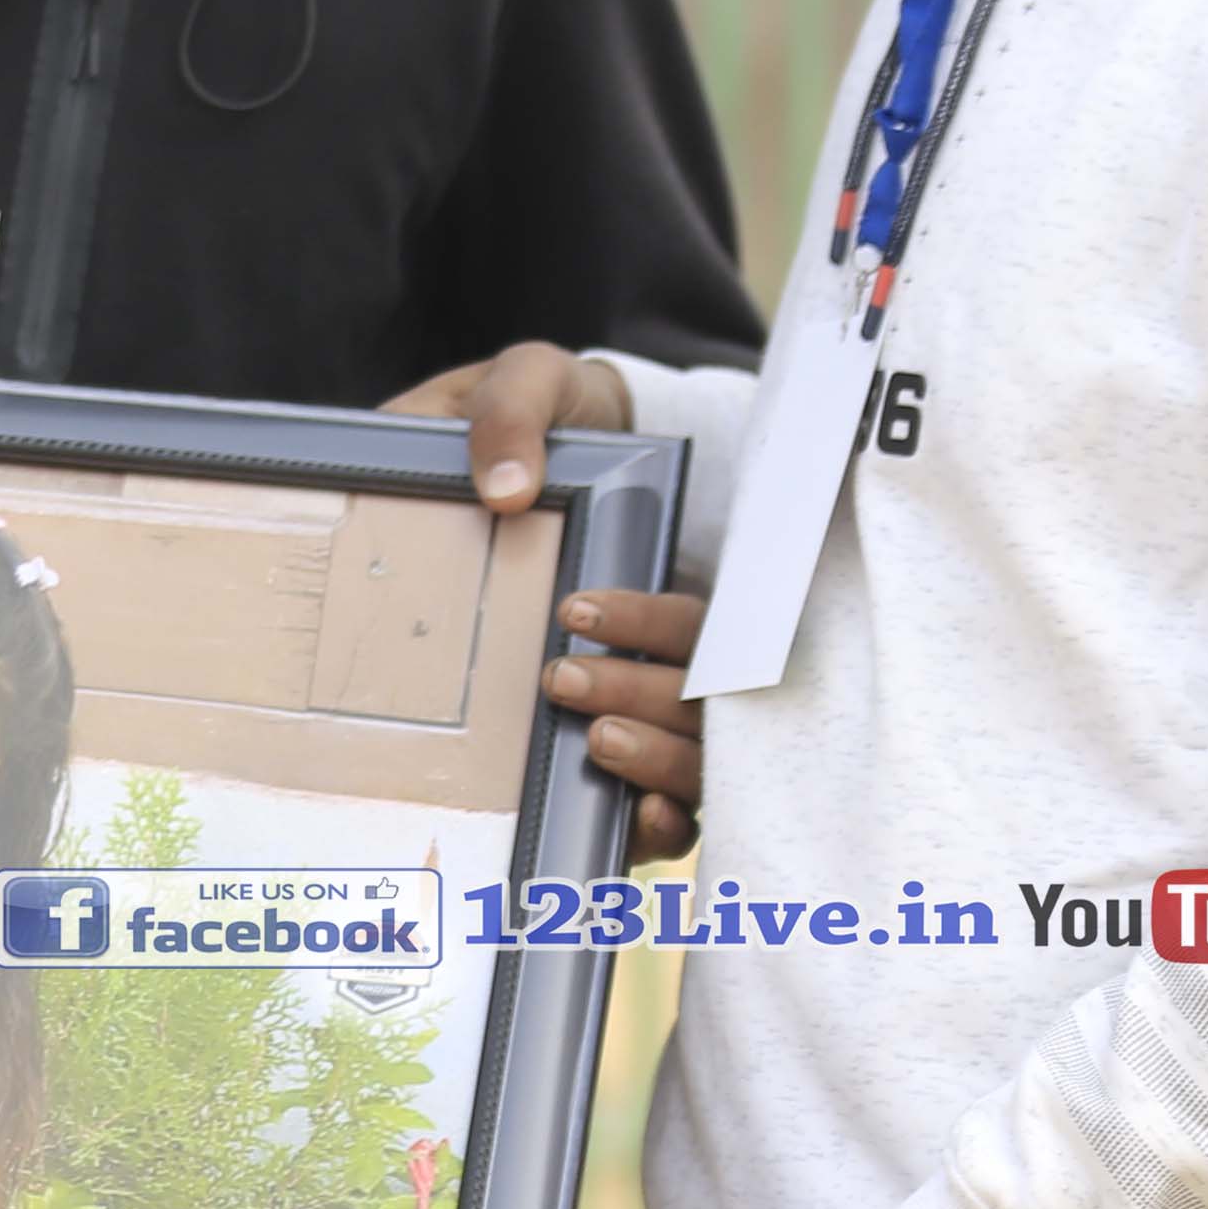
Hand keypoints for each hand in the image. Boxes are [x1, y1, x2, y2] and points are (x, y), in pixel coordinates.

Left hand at [380, 341, 702, 857]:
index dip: (646, 620)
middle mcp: (683, 640)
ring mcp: (668, 702)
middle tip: (561, 678)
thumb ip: (513, 413)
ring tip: (592, 743)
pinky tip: (635, 823)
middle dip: (643, 692)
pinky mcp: (637, 751)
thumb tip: (503, 488)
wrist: (533, 452)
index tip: (574, 610)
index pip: (693, 612)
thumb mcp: (528, 385)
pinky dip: (665, 820)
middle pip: (704, 691)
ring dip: (660, 758)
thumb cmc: (549, 419)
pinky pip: (678, 804)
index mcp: (668, 559)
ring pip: (703, 754)